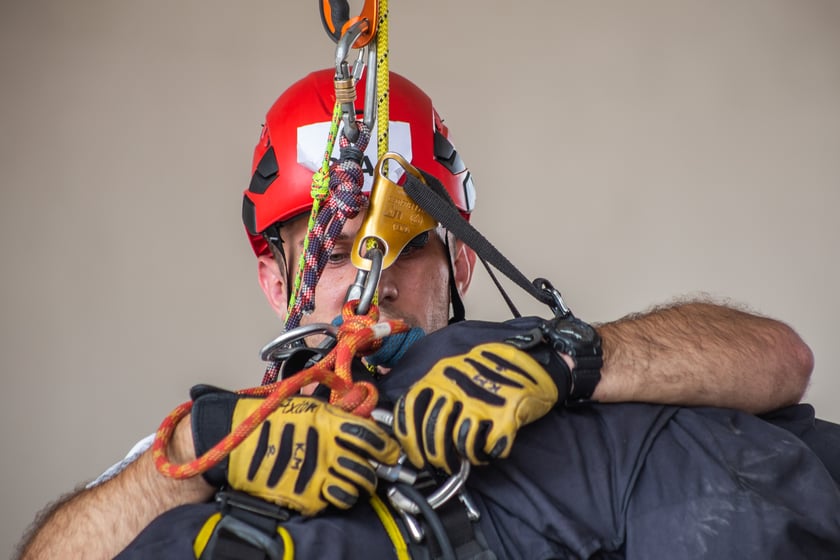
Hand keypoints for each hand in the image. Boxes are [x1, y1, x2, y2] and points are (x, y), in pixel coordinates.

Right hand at [191, 390, 399, 515]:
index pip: (372, 438)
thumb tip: (364, 409)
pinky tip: (323, 489)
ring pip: (352, 492)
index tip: (389, 452)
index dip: (386, 447)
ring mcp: (314, 476)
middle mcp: (326, 451)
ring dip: (354, 489)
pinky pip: (328, 504)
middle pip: (366, 470)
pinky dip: (330, 499)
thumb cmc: (270, 418)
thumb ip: (338, 413)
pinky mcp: (301, 497)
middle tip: (369, 470)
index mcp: (330, 424)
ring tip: (347, 482)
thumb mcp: (308, 406)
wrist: (234, 439)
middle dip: (373, 472)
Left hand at [393, 341, 569, 473]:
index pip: (410, 409)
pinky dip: (486, 455)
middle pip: (433, 430)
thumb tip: (416, 432)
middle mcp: (457, 385)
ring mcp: (482, 399)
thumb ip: (437, 396)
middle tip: (443, 466)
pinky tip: (488, 451)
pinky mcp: (505, 413)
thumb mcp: (457, 374)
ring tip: (470, 456)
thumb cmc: (493, 373)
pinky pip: (487, 446)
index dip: (409, 439)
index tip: (415, 456)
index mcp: (440, 374)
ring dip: (463, 457)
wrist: (537, 364)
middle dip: (436, 456)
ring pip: (459, 441)